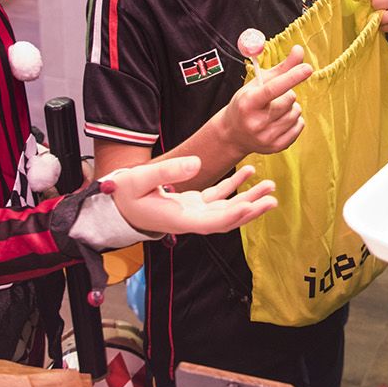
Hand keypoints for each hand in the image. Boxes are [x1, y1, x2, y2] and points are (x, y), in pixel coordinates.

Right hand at [106, 157, 277, 235]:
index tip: (252, 206)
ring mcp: (193, 212)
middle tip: (272, 198)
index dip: (234, 216)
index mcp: (178, 219)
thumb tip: (197, 164)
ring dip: (248, 199)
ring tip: (269, 187)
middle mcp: (190, 220)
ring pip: (227, 209)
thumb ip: (168, 172)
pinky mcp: (193, 203)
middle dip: (250, 210)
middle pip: (226, 220)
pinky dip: (234, 186)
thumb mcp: (140, 179)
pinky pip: (218, 197)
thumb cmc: (123, 194)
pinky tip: (249, 172)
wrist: (115, 205)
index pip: (212, 222)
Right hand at [219, 41, 311, 158]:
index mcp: (247, 103)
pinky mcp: (276, 147)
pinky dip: (295, 120)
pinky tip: (280, 121)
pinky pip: (300, 126)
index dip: (291, 77)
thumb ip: (282, 67)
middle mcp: (255, 122)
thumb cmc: (247, 103)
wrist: (233, 134)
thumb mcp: (258, 83)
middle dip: (287, 94)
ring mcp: (265, 137)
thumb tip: (299, 50)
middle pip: (289, 100)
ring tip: (276, 110)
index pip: (272, 89)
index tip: (308, 68)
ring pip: (296, 113)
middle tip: (274, 99)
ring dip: (291, 108)